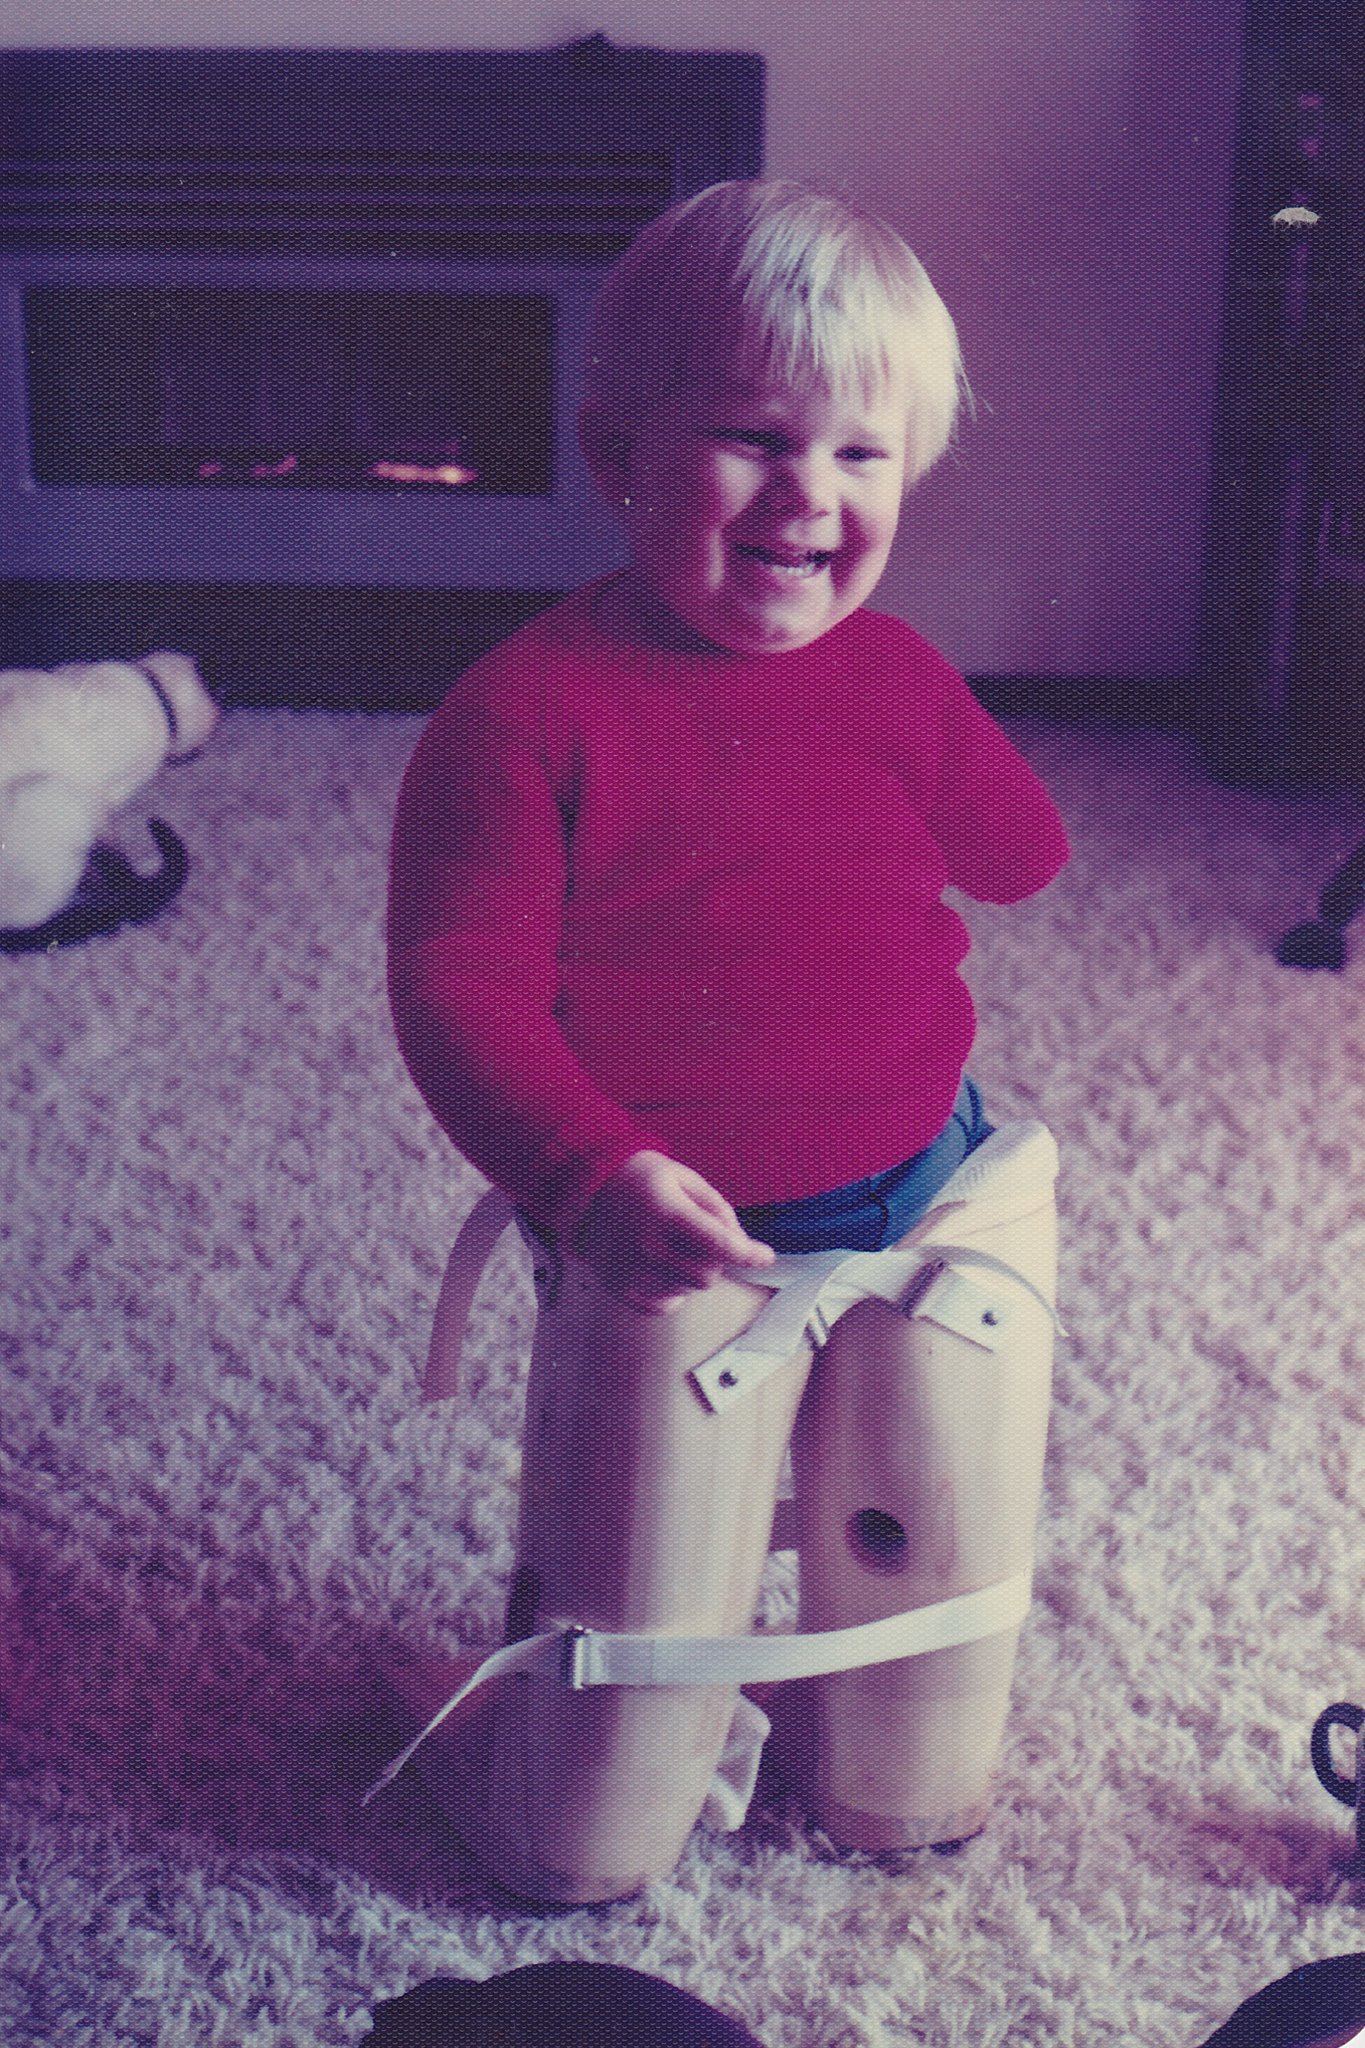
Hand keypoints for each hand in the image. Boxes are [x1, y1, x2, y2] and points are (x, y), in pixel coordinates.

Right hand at [574, 1150, 775, 1312]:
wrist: (587, 1190)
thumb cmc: (642, 1180)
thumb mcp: (684, 1178)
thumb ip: (717, 1208)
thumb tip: (739, 1241)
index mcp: (665, 1211)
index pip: (717, 1243)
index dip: (748, 1253)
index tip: (766, 1256)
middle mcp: (647, 1244)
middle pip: (708, 1274)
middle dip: (717, 1259)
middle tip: (704, 1240)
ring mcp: (631, 1270)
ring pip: (689, 1289)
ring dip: (693, 1272)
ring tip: (676, 1247)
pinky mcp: (620, 1288)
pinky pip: (666, 1304)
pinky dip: (674, 1290)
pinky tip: (664, 1266)